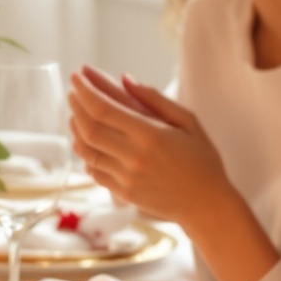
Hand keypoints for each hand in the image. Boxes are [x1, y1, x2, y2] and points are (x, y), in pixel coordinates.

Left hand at [68, 67, 229, 224]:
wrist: (206, 204)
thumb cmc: (201, 159)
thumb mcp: (188, 122)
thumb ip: (155, 99)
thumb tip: (125, 79)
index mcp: (150, 135)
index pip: (104, 108)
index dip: (85, 90)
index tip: (77, 75)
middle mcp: (133, 157)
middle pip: (89, 127)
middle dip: (76, 106)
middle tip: (74, 92)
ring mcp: (125, 177)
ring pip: (87, 150)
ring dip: (76, 129)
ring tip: (75, 114)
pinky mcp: (122, 193)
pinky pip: (94, 170)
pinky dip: (85, 154)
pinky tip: (84, 142)